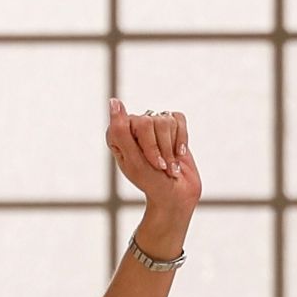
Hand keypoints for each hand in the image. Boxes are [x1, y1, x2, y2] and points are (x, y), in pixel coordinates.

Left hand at [106, 101, 200, 236]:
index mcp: (118, 136)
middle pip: (151, 121)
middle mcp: (134, 127)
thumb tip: (114, 102)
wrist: (176, 195)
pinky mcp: (172, 127)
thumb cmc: (151, 182)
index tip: (150, 164)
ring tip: (169, 165)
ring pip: (166, 121)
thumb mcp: (132, 160)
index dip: (147, 145)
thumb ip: (120, 131)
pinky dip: (182, 139)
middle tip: (161, 167)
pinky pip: (179, 120)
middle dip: (160, 148)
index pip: (133, 123)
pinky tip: (179, 154)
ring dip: (171, 148)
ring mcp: (153, 126)